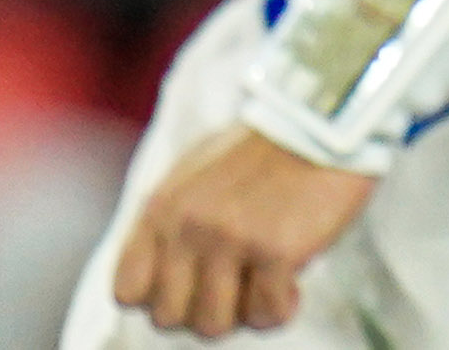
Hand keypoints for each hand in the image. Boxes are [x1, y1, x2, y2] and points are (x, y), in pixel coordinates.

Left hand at [110, 125, 378, 337]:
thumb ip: (170, 224)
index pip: (128, 291)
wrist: (320, 121)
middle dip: (204, 310)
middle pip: (168, 319)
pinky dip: (283, 306)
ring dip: (243, 313)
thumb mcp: (194, 176)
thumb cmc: (262, 151)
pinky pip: (267, 316)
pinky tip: (294, 278)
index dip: (161, 298)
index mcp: (162, 208)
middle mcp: (187, 226)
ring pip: (213, 327)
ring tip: (265, 282)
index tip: (194, 284)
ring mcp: (230, 239)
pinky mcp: (275, 250)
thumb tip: (158, 281)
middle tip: (236, 287)